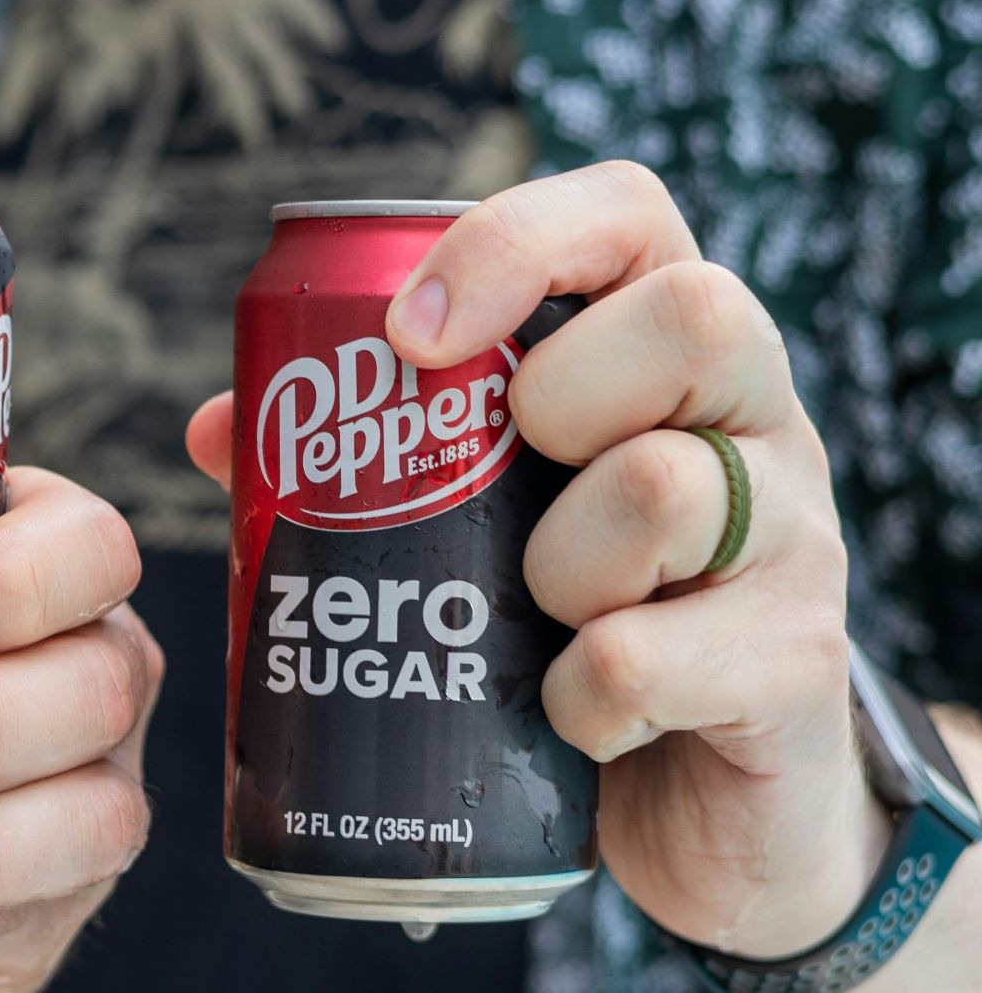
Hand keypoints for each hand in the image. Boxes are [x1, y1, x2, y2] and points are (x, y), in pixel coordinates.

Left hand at [187, 162, 887, 959]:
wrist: (702, 797)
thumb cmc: (572, 615)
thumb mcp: (487, 519)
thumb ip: (365, 466)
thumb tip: (216, 430)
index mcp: (670, 354)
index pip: (628, 215)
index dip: (514, 242)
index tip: (407, 335)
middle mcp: (758, 418)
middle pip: (694, 315)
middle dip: (558, 397)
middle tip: (497, 486)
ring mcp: (796, 538)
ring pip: (668, 490)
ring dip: (555, 569)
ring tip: (536, 618)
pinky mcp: (795, 667)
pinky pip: (652, 660)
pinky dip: (579, 696)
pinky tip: (572, 713)